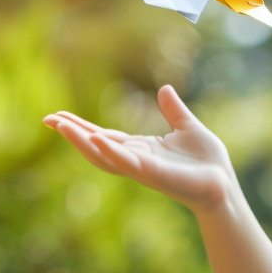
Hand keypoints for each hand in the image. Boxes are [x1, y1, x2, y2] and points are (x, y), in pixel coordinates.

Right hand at [42, 85, 239, 213]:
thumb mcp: (189, 127)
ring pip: (104, 155)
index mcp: (142, 149)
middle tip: (47, 119)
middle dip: (72, 133)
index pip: (105, 136)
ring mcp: (142, 169)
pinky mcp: (153, 174)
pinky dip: (111, 151)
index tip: (58, 115)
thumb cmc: (209, 162)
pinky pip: (127, 163)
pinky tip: (96, 138)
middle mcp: (137, 160)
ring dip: (82, 142)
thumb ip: (174, 111)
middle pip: (96, 146)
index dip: (82, 126)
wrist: (224, 184)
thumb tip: (165, 88)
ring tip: (61, 125)